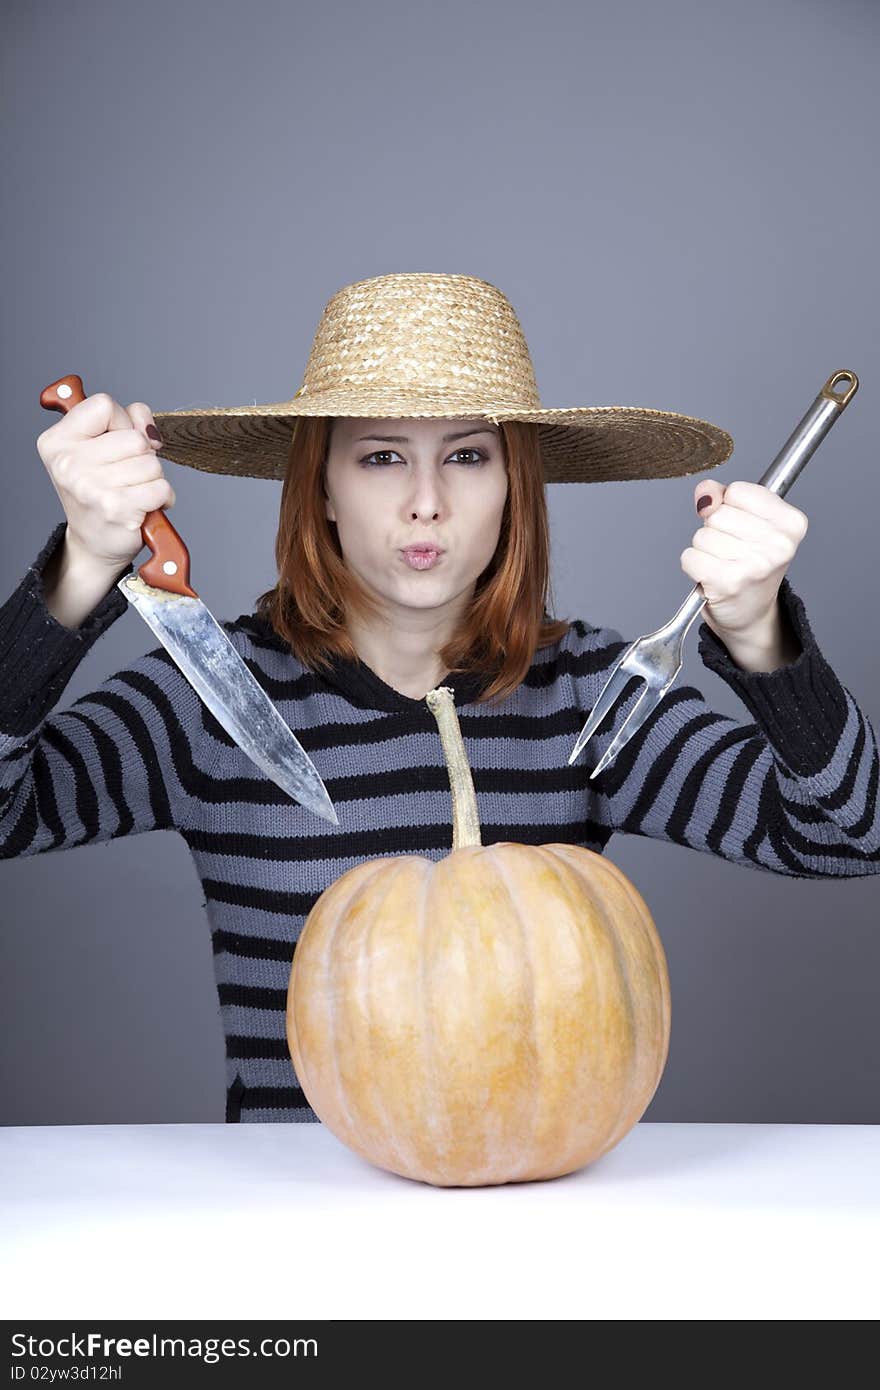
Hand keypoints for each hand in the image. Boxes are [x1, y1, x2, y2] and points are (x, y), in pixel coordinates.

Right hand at [36, 393, 173, 571]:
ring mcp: (90, 486)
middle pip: (135, 437)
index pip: (104, 405)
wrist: (94, 543)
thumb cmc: (100, 492)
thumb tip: (147, 425)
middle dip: (142, 456)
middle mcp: (68, 463)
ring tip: (133, 492)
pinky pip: (161, 487)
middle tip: (126, 475)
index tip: (116, 443)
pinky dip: (162, 497)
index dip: (122, 421)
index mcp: (58, 441)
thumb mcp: (100, 447)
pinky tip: (145, 506)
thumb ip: (126, 420)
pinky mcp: (116, 508)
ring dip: (152, 479)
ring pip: (151, 463)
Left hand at [682, 479, 808, 640]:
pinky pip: (690, 557)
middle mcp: (779, 544)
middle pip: (717, 514)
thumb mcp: (748, 521)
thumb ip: (723, 496)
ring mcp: (755, 565)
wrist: (751, 613)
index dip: (730, 506)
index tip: (742, 527)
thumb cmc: (750, 563)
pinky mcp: (728, 583)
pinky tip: (711, 576)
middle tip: (732, 550)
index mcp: (791, 523)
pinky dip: (693, 565)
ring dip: (705, 550)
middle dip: (715, 530)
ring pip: (702, 536)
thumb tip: (705, 494)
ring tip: (724, 564)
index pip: (737, 491)